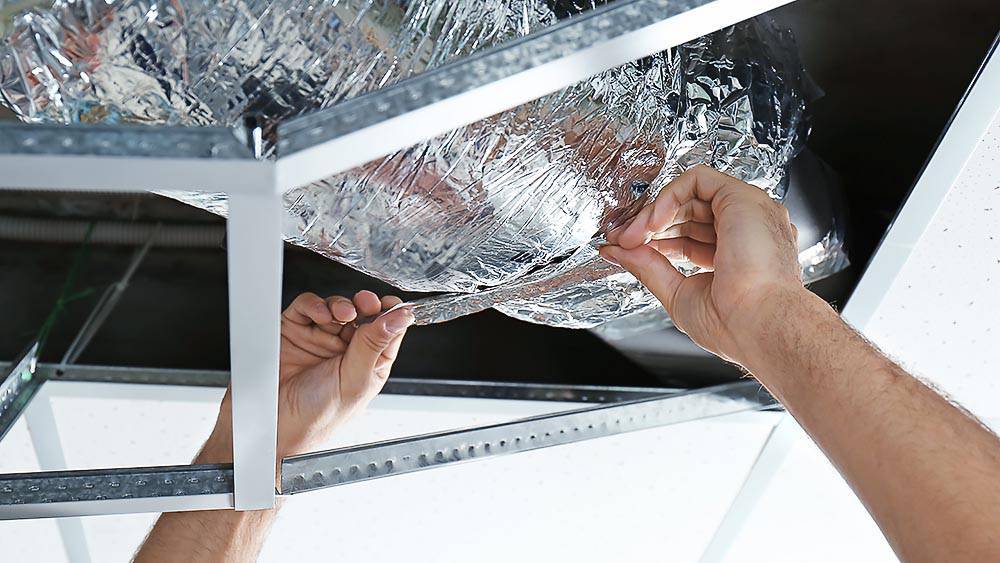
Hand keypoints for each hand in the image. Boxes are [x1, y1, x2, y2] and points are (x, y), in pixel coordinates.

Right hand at [199, 291, 413, 464]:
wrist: (273, 426)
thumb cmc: (316, 418)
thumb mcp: (354, 380)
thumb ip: (375, 345)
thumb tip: (400, 318)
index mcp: (368, 363)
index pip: (387, 331)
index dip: (391, 315)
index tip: (393, 305)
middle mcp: (345, 350)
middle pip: (363, 313)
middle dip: (367, 305)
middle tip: (367, 303)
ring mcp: (320, 339)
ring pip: (337, 307)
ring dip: (342, 305)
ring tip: (344, 314)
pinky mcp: (294, 331)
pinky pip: (307, 308)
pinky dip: (315, 305)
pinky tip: (321, 315)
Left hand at [600, 165, 802, 367]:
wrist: (758, 325)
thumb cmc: (734, 323)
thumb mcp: (678, 293)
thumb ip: (648, 267)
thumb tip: (617, 252)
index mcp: (739, 256)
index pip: (689, 237)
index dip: (656, 240)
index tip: (625, 248)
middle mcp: (747, 231)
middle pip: (688, 213)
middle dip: (648, 225)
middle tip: (620, 240)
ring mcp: (748, 212)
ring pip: (691, 195)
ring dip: (653, 214)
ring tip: (630, 236)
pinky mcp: (743, 197)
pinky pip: (697, 180)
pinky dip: (668, 197)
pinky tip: (652, 223)